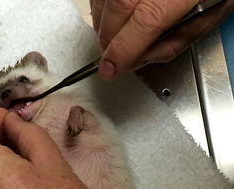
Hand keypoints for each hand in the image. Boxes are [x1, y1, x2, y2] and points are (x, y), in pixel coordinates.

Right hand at [91, 0, 233, 79]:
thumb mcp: (203, 19)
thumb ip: (173, 43)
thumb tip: (139, 60)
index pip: (144, 23)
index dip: (123, 50)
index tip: (110, 69)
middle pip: (117, 13)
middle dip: (110, 43)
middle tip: (115, 55)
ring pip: (102, 7)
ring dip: (104, 28)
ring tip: (119, 34)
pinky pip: (97, 0)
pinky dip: (101, 14)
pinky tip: (114, 19)